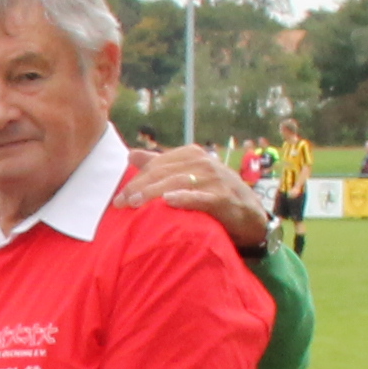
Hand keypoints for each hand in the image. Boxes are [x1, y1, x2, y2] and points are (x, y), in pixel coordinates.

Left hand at [116, 142, 271, 251]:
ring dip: (154, 193)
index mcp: (191, 154)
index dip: (136, 180)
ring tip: (136, 203)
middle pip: (164, 173)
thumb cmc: (213, 193)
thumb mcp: (186, 175)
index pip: (157, 164)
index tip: (118, 197)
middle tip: (121, 203)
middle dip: (140, 187)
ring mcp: (214, 179)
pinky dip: (184, 198)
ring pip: (178, 183)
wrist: (249, 214)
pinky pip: (201, 197)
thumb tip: (131, 154)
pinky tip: (169, 201)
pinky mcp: (223, 197)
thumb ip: (159, 164)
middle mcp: (202, 163)